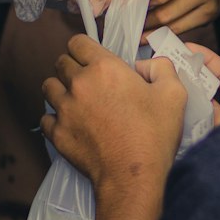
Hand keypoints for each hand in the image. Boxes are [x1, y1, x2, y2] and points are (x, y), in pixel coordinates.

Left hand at [43, 32, 185, 196]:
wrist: (133, 176)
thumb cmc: (153, 134)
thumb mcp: (174, 93)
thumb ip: (161, 67)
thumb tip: (145, 65)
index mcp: (104, 68)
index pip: (78, 42)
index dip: (85, 48)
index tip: (93, 58)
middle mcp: (79, 84)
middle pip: (61, 63)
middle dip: (73, 67)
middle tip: (88, 81)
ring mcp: (64, 110)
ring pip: (48, 87)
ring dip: (60, 89)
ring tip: (76, 100)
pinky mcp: (57, 134)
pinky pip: (46, 117)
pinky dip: (55, 118)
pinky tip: (70, 123)